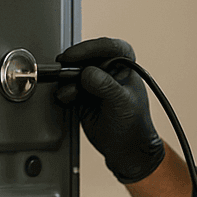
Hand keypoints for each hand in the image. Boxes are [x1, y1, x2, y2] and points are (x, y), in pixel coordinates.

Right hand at [53, 37, 164, 182]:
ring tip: (71, 93)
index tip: (74, 55)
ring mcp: (93, 82)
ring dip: (67, 80)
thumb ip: (106, 86)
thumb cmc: (133, 125)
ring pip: (73, 72)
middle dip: (73, 64)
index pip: (109, 47)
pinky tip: (69, 99)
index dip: (90, 48)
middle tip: (63, 68)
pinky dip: (65, 92)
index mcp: (125, 65)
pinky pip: (67, 87)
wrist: (125, 148)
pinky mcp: (81, 94)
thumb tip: (88, 72)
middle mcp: (108, 70)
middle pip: (86, 57)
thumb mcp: (122, 103)